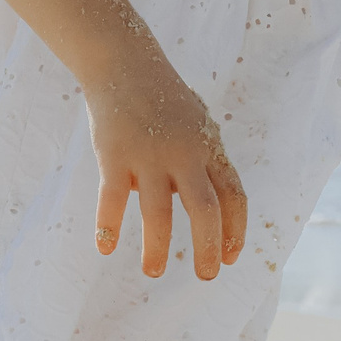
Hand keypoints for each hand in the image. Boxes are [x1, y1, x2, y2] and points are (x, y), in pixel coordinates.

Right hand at [83, 45, 246, 279]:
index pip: (233, 196)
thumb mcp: (197, 127)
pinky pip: (113, 199)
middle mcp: (184, 155)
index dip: (235, 230)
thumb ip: (204, 165)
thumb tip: (208, 212)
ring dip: (158, 247)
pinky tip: (106, 248)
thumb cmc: (165, 101)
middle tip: (205, 276)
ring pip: (159, 212)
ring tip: (154, 272)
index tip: (230, 257)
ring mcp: (149, 155)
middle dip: (207, 247)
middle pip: (205, 209)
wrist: (126, 65)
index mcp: (209, 149)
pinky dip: (109, 226)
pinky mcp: (115, 156)